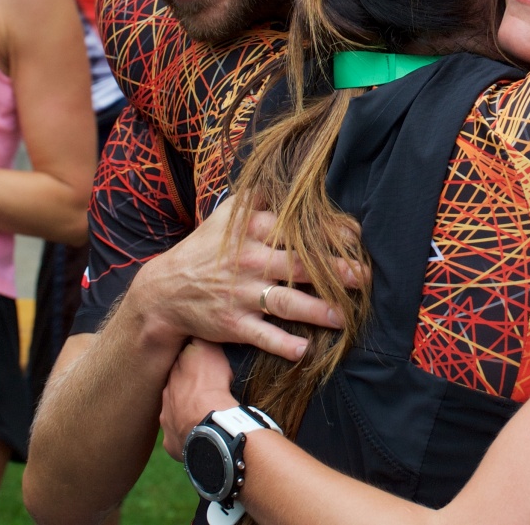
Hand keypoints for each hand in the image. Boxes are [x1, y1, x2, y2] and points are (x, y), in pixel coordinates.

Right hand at [129, 195, 367, 362]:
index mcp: (251, 231)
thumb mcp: (227, 217)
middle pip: (298, 265)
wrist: (164, 292)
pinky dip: (282, 344)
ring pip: (285, 302)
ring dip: (316, 311)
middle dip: (334, 271)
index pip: (295, 227)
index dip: (328, 231)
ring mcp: (241, 294)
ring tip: (344, 316)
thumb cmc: (205, 250)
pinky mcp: (233, 324)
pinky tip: (304, 350)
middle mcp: (249, 261)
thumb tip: (295, 179)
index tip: (357, 236)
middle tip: (365, 276)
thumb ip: (259, 199)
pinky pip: (261, 335)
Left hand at [160, 340, 239, 458]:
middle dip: (185, 388)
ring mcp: (167, 420)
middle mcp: (166, 396)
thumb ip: (203, 342)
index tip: (200, 366)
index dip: (190, 364)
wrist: (210, 422)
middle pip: (174, 387)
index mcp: (175, 374)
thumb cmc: (214, 386)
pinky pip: (178, 437)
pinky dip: (188, 434)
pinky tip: (200, 433)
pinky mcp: (171, 442)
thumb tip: (200, 331)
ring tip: (204, 413)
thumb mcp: (212, 352)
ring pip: (174, 412)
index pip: (179, 364)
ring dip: (185, 412)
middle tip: (202, 390)